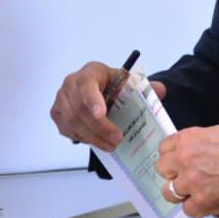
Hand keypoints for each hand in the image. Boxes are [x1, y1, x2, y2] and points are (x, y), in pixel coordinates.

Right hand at [50, 62, 165, 152]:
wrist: (100, 88)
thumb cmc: (114, 86)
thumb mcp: (130, 83)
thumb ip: (146, 87)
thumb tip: (161, 90)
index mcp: (91, 72)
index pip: (87, 84)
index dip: (92, 99)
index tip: (101, 114)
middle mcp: (71, 82)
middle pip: (80, 109)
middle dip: (99, 127)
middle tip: (117, 139)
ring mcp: (61, 98)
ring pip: (73, 122)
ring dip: (92, 137)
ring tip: (111, 145)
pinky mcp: (57, 112)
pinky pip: (67, 129)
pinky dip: (82, 137)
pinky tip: (97, 141)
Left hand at [155, 125, 218, 217]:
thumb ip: (202, 141)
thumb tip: (195, 151)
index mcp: (190, 139)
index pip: (165, 147)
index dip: (172, 154)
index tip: (178, 159)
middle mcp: (186, 160)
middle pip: (163, 169)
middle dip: (173, 172)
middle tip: (186, 175)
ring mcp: (193, 183)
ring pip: (170, 192)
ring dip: (181, 191)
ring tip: (194, 191)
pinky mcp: (205, 203)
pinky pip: (188, 210)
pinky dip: (196, 207)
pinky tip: (206, 201)